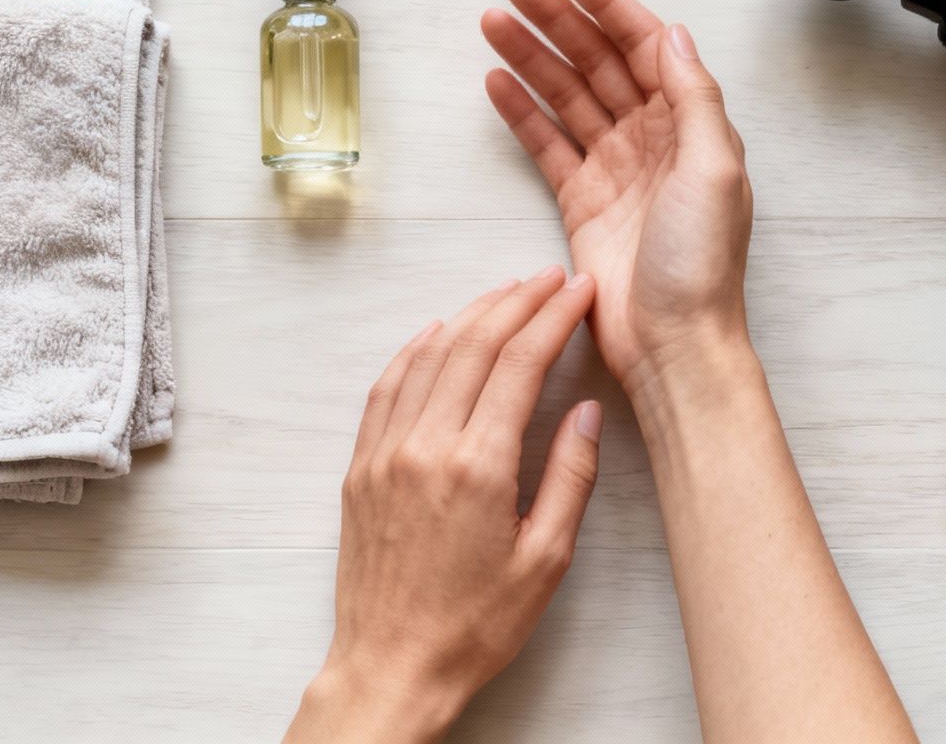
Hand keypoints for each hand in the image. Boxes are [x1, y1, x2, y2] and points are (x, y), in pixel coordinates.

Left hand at [285, 270, 602, 743]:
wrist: (392, 666)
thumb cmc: (474, 625)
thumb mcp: (545, 560)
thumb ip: (570, 477)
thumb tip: (584, 410)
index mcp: (479, 466)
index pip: (520, 362)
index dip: (554, 316)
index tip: (578, 291)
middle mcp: (426, 446)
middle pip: (474, 344)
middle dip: (517, 301)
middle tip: (550, 279)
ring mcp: (386, 452)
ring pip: (428, 356)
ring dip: (470, 315)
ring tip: (505, 293)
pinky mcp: (361, 467)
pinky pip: (387, 387)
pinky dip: (415, 350)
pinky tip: (437, 333)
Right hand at [481, 0, 754, 402]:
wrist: (673, 345)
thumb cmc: (702, 265)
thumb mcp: (715, 169)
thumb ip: (694, 97)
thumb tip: (672, 31)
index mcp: (691, 124)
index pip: (643, 44)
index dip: (605, 2)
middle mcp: (653, 139)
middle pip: (598, 60)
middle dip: (556, 18)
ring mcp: (615, 168)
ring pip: (567, 95)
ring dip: (531, 55)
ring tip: (491, 20)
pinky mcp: (581, 202)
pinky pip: (547, 143)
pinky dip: (521, 111)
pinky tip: (494, 80)